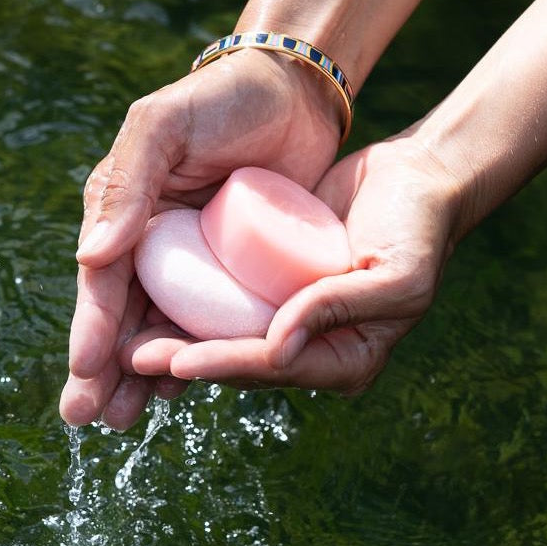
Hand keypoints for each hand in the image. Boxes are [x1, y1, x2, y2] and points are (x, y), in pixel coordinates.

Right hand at [60, 49, 343, 427]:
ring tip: (131, 417)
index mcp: (128, 210)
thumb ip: (125, 184)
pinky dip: (199, 351)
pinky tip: (186, 383)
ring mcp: (199, 259)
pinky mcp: (239, 268)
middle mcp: (157, 241)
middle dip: (108, 368)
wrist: (294, 96)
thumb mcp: (164, 126)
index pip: (104, 279)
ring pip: (166, 326)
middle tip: (96, 419)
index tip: (86, 375)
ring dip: (147, 371)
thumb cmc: (225, 101)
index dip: (93, 328)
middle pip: (127, 314)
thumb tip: (89, 257)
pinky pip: (215, 318)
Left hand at [121, 135, 463, 393]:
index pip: (276, 366)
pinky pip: (233, 299)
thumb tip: (278, 348)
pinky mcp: (278, 283)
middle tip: (132, 359)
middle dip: (189, 361)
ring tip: (129, 342)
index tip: (175, 361)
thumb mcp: (396, 276)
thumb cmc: (417, 227)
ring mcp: (293, 314)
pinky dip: (197, 304)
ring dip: (182, 337)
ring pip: (230, 334)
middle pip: (243, 360)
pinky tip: (158, 300)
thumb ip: (337, 310)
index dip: (225, 364)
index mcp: (346, 357)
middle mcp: (314, 344)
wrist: (415, 179)